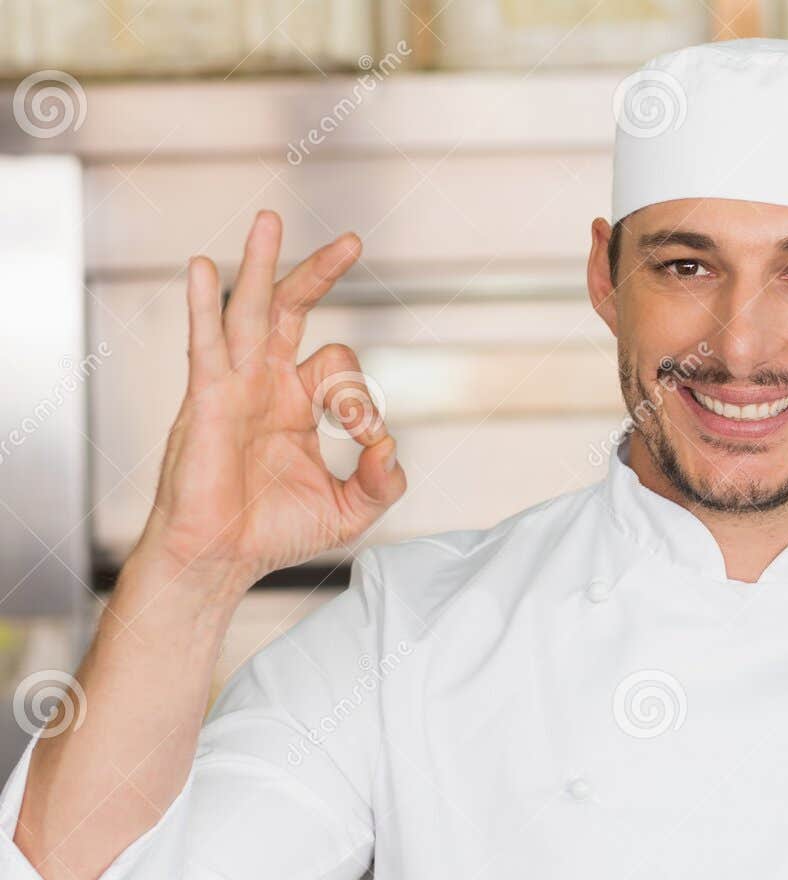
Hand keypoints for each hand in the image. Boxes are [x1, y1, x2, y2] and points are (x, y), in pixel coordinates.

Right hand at [135, 210, 404, 596]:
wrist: (222, 559)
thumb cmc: (274, 533)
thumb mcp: (351, 510)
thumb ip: (384, 482)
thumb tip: (394, 447)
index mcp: (298, 403)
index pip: (342, 370)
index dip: (364, 398)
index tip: (370, 439)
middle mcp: (266, 385)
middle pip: (293, 311)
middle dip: (320, 274)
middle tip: (351, 241)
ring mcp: (235, 387)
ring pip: (249, 313)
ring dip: (261, 266)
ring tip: (270, 221)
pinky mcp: (206, 400)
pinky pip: (205, 344)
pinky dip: (203, 305)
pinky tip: (205, 269)